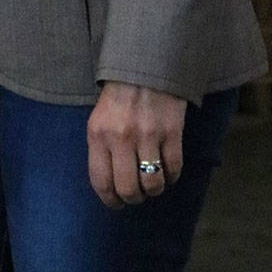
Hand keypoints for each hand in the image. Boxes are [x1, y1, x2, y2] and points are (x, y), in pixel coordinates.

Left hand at [86, 81, 185, 208]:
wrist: (144, 67)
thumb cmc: (118, 97)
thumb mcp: (99, 119)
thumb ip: (101, 149)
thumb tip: (109, 185)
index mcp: (98, 134)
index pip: (101, 181)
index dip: (110, 200)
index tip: (116, 204)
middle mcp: (121, 137)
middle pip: (128, 189)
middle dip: (133, 198)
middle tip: (137, 194)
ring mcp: (147, 135)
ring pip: (152, 185)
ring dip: (154, 190)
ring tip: (152, 182)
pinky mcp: (171, 133)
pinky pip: (173, 169)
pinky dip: (171, 176)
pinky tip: (167, 170)